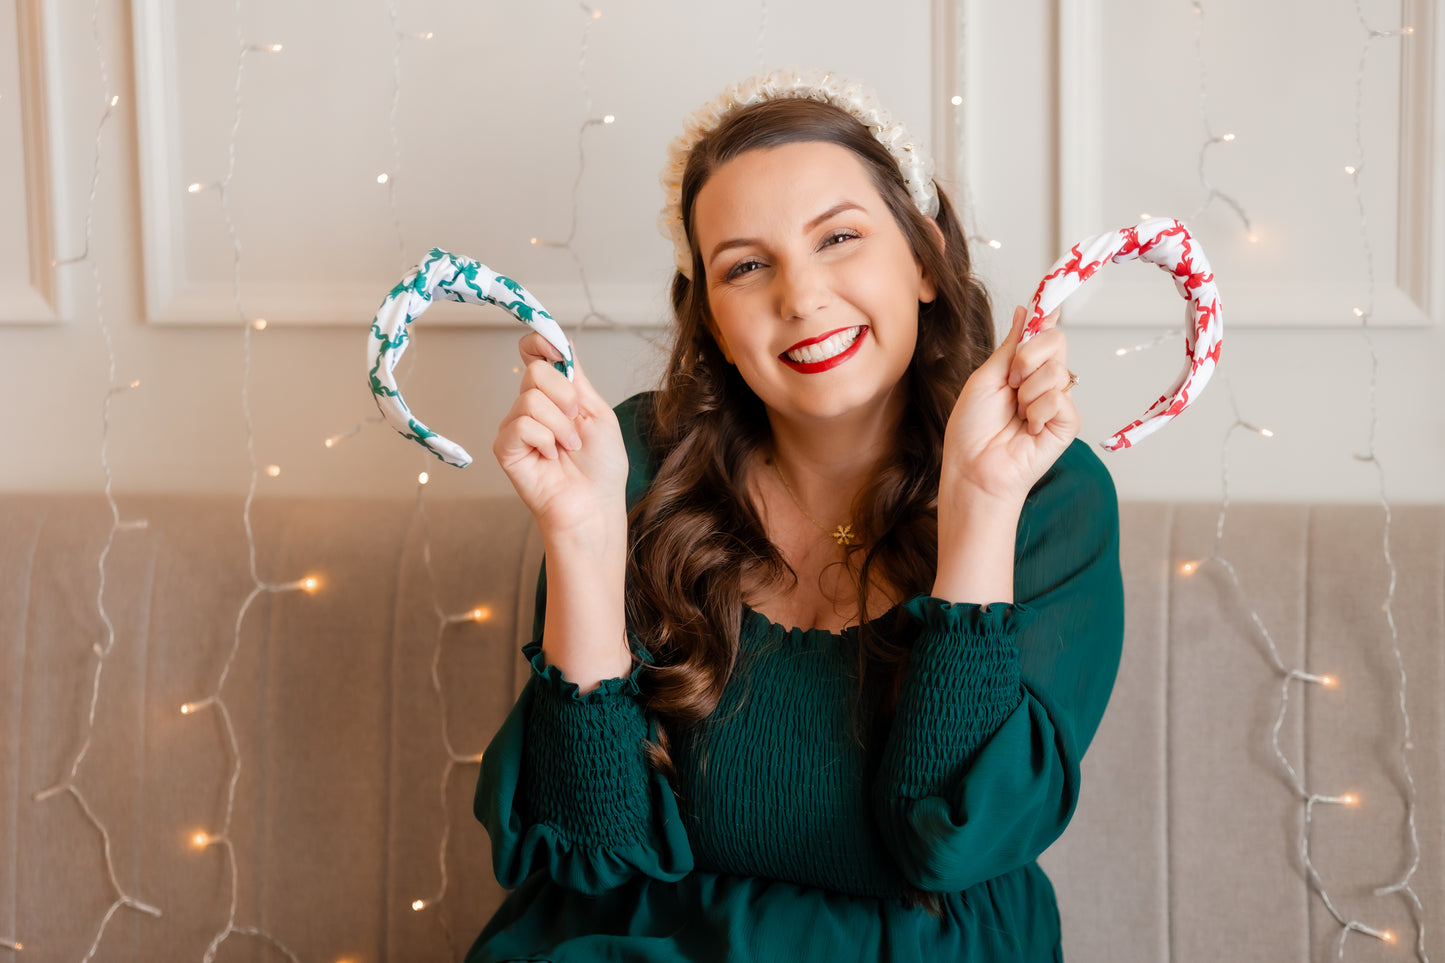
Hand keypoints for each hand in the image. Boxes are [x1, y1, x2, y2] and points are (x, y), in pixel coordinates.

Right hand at [492, 333, 627, 541]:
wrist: (595, 504)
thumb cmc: (601, 467)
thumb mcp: (597, 412)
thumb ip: (576, 378)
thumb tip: (563, 340)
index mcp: (555, 394)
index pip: (533, 352)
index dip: (540, 342)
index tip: (557, 351)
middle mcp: (531, 406)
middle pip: (536, 371)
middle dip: (566, 397)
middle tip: (576, 426)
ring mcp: (516, 425)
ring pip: (531, 398)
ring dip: (560, 426)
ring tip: (568, 448)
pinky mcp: (505, 447)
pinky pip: (522, 425)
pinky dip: (544, 440)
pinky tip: (549, 458)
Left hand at [941, 304, 1080, 506]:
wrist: (973, 468)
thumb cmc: (971, 429)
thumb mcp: (986, 376)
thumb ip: (1011, 345)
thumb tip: (1025, 310)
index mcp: (1022, 368)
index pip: (1043, 332)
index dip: (1047, 315)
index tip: (1049, 298)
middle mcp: (1043, 381)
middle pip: (1055, 341)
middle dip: (1029, 356)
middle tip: (1010, 381)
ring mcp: (1057, 401)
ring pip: (1057, 370)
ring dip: (1027, 391)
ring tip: (1015, 413)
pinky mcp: (1067, 423)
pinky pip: (1060, 397)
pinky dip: (1038, 410)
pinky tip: (1026, 429)